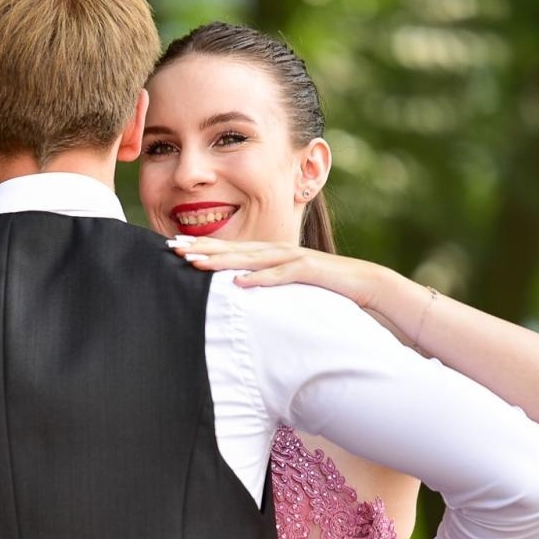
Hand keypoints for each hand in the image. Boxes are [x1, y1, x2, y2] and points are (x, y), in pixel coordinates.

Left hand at [167, 238, 384, 307]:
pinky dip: (260, 278)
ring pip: (250, 259)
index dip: (202, 246)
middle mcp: (277, 252)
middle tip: (173, 248)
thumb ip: (264, 285)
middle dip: (202, 247)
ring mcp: (293, 259)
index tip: (173, 247)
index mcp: (270, 255)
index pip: (229, 249)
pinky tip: (240, 283)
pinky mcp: (309, 271)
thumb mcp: (287, 286)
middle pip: (233, 249)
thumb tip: (236, 292)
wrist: (365, 284)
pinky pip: (281, 276)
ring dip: (222, 260)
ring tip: (196, 261)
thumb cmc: (323, 287)